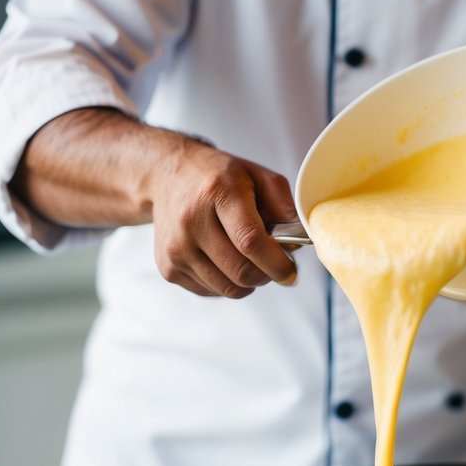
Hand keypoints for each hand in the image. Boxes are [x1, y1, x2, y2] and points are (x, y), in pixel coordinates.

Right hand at [149, 137, 298, 297]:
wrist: (166, 177)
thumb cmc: (217, 178)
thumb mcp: (255, 174)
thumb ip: (282, 202)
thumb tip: (298, 238)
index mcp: (217, 192)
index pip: (250, 241)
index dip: (276, 263)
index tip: (290, 271)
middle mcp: (191, 221)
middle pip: (241, 271)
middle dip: (267, 276)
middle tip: (274, 266)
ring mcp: (176, 248)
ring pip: (228, 288)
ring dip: (248, 282)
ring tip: (249, 261)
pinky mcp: (168, 268)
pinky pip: (211, 291)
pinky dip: (227, 283)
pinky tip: (225, 261)